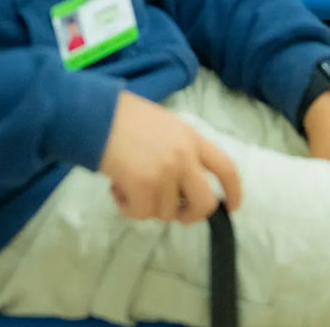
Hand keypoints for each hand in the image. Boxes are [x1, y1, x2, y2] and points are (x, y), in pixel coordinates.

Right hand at [98, 90, 241, 222]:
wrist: (97, 115)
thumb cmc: (125, 117)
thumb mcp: (165, 126)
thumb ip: (180, 151)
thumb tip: (182, 188)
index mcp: (192, 138)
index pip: (226, 167)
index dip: (233, 191)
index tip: (231, 208)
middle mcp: (185, 156)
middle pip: (205, 202)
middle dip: (191, 215)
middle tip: (175, 213)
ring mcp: (166, 171)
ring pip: (168, 212)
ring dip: (147, 205)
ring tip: (129, 185)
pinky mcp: (144, 185)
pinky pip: (143, 213)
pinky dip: (129, 208)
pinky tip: (118, 190)